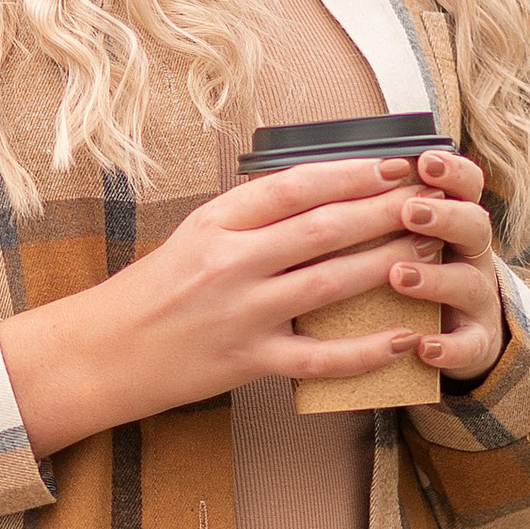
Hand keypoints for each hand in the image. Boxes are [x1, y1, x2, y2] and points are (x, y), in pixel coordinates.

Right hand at [0, 154, 453, 460]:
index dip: (349, 173)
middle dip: (385, 211)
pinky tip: (404, 336)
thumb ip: (247, 217)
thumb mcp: (190, 237)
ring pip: (330, 282)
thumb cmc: (148, 294)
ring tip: (430, 252)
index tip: (393, 166)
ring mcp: (240, 313)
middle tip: (430, 201)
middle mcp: (230, 262)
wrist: (99, 354)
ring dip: (386, 264)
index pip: (293, 187)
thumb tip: (313, 193)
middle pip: (323, 228)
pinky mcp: (247, 362)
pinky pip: (320, 356)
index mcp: (215, 223)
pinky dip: (366, 349)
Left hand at [390, 146, 505, 384]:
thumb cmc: (416, 271)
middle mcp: (470, 255)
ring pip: (469, 283)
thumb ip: (377, 209)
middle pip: (474, 225)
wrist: (459, 335)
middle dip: (444, 215)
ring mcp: (476, 299)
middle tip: (409, 211)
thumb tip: (324, 171)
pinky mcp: (475, 343)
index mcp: (452, 222)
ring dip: (435, 278)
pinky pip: (468, 345)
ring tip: (399, 275)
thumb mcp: (402, 236)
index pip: (464, 185)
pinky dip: (448, 347)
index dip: (450, 171)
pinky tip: (422, 346)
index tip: (424, 159)